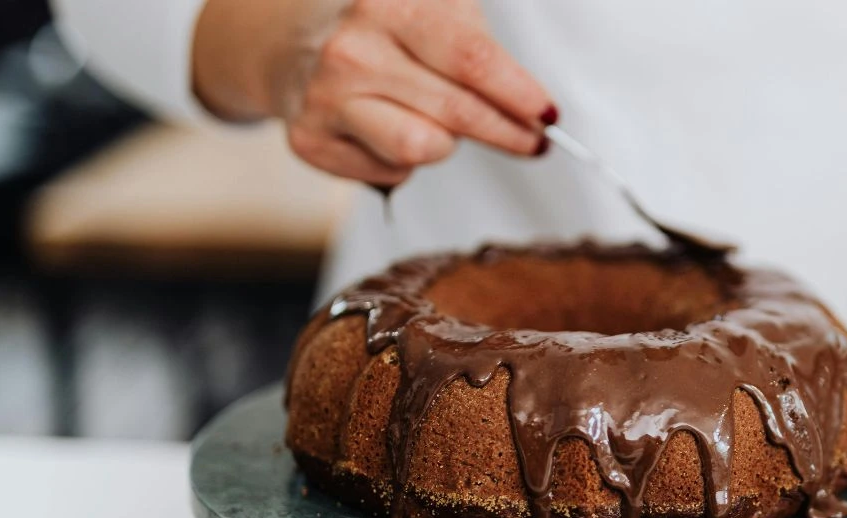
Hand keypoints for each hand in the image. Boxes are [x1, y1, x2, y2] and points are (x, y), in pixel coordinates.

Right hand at [192, 0, 556, 185]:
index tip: (548, 115)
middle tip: (533, 142)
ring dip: (447, 145)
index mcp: (389, 6)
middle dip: (507, 132)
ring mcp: (325, 98)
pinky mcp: (310, 141)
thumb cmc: (389, 30)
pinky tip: (393, 131)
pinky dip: (406, 161)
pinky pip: (391, 171)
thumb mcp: (439, 12)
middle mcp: (350, 51)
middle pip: (455, 111)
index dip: (518, 93)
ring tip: (441, 125)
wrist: (297, 42)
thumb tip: (537, 110)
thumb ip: (483, 53)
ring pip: (421, 149)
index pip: (470, 59)